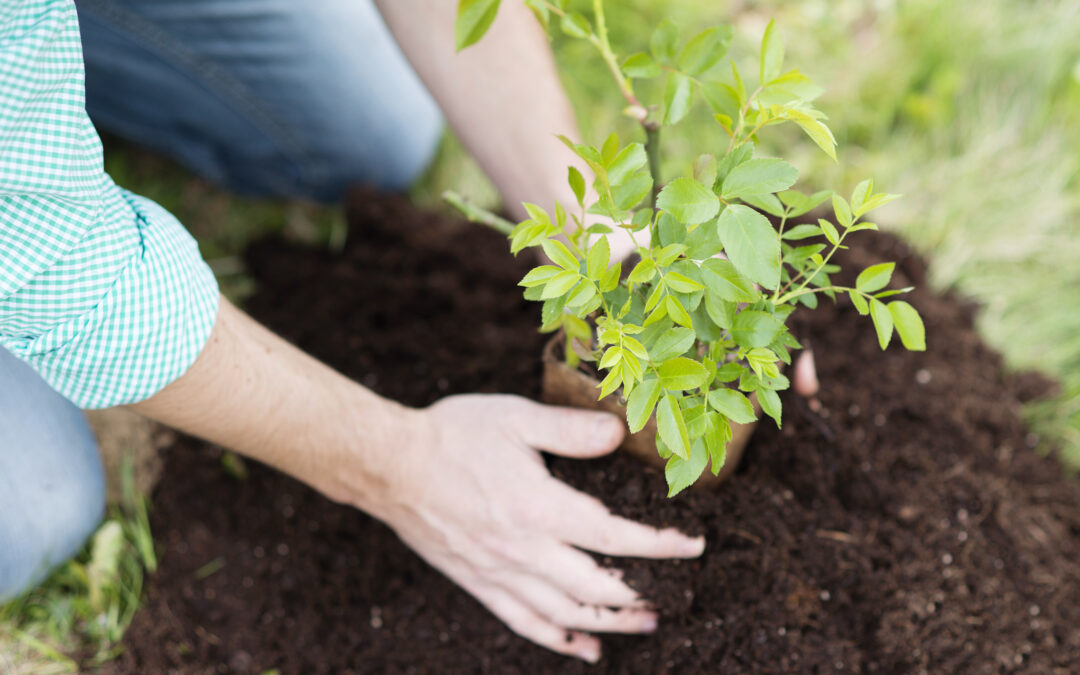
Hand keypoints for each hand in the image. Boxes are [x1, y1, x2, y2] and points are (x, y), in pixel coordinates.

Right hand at [373, 394, 705, 661]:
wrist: (389, 465)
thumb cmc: (452, 435)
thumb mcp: (514, 417)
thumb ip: (570, 429)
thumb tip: (618, 434)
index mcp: (539, 507)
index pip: (614, 536)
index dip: (660, 545)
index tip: (691, 545)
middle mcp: (523, 550)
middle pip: (595, 589)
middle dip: (641, 595)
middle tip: (673, 596)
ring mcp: (499, 573)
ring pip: (564, 614)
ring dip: (609, 624)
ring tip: (643, 625)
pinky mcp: (478, 583)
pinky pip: (523, 623)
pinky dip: (557, 641)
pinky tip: (582, 649)